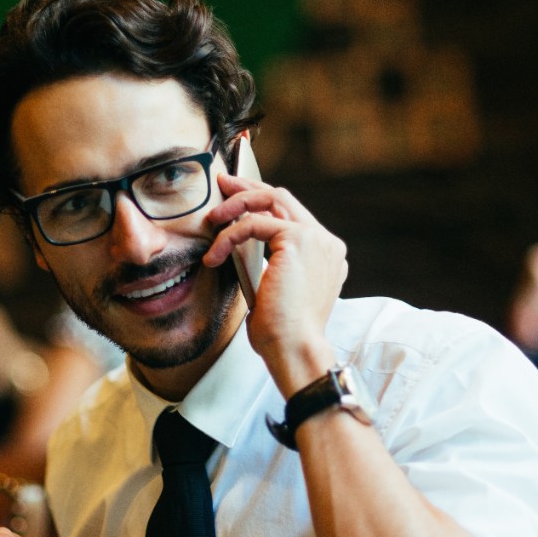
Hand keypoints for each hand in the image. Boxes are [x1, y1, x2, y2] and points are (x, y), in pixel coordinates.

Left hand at [204, 173, 346, 395]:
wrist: (295, 349)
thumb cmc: (281, 334)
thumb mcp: (274, 292)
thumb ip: (268, 266)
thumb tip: (239, 250)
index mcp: (324, 255)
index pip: (291, 215)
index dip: (261, 202)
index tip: (234, 199)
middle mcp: (325, 243)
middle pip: (284, 197)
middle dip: (248, 188)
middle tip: (222, 186)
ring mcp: (315, 239)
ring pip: (271, 199)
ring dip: (236, 205)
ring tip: (211, 220)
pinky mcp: (298, 240)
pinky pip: (253, 224)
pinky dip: (229, 236)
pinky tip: (214, 256)